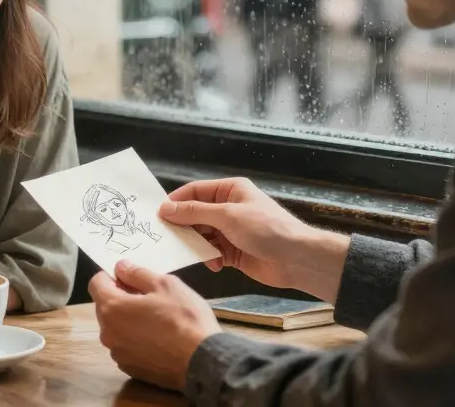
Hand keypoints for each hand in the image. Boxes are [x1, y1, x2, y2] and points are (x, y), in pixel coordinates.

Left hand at [89, 260, 220, 391]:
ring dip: (128, 320)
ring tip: (156, 319)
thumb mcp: (165, 284)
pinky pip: (126, 346)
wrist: (203, 360)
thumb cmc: (185, 318)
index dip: (111, 276)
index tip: (130, 277)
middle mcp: (107, 333)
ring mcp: (118, 354)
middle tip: (149, 297)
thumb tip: (120, 267)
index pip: (96, 283)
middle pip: (105, 306)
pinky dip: (135, 339)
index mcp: (112, 308)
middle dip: (121, 297)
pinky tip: (158, 339)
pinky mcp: (130, 369)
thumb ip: (137, 274)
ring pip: (116, 328)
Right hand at [161, 177, 331, 292]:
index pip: (195, 191)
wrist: (296, 259)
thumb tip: (166, 208)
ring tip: (193, 253)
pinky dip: (209, 258)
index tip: (158, 215)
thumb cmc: (266, 229)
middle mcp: (229, 208)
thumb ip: (195, 212)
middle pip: (195, 215)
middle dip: (184, 227)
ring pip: (201, 235)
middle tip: (168, 238)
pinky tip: (214, 264)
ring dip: (197, 245)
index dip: (176, 202)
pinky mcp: (233, 252)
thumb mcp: (227, 216)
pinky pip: (211, 252)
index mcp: (230, 191)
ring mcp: (231, 231)